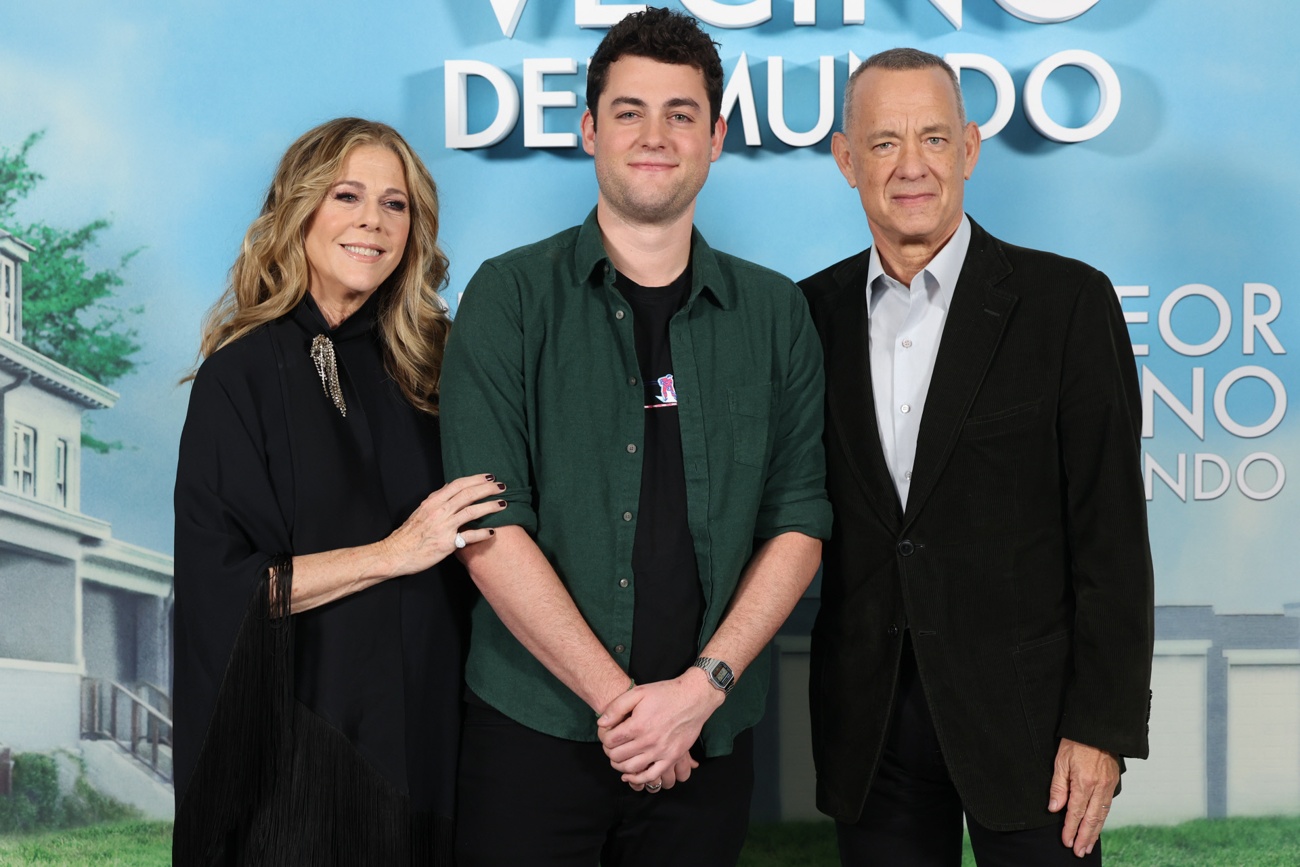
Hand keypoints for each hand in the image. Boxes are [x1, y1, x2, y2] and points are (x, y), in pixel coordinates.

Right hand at [381, 473, 505, 575]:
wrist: (396, 553)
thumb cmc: (409, 533)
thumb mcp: (421, 510)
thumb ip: (436, 498)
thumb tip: (448, 485)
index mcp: (433, 501)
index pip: (458, 484)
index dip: (476, 479)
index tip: (490, 477)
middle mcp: (439, 511)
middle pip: (468, 494)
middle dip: (488, 489)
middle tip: (503, 487)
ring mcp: (444, 526)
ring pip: (472, 511)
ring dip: (490, 507)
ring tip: (503, 504)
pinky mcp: (447, 543)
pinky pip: (469, 536)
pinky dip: (482, 533)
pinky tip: (493, 532)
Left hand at [596, 668, 723, 785]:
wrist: (693, 698)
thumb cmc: (665, 693)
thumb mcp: (638, 692)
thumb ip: (616, 707)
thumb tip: (601, 724)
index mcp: (637, 725)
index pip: (610, 741)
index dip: (604, 739)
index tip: (607, 736)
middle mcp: (648, 741)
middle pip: (618, 756)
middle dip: (610, 752)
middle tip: (611, 747)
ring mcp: (661, 752)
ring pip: (631, 768)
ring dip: (620, 766)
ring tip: (618, 759)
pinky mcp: (672, 757)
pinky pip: (652, 775)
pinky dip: (638, 779)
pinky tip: (629, 776)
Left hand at [1048, 737, 1119, 857]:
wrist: (1098, 729)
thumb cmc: (1076, 742)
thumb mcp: (1060, 761)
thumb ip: (1058, 787)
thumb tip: (1055, 808)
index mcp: (1084, 782)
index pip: (1075, 812)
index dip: (1070, 829)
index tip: (1066, 841)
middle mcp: (1099, 787)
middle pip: (1091, 819)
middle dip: (1084, 837)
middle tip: (1079, 852)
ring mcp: (1108, 786)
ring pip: (1101, 816)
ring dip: (1094, 833)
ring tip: (1088, 846)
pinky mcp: (1113, 784)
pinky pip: (1107, 807)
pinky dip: (1102, 820)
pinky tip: (1097, 827)